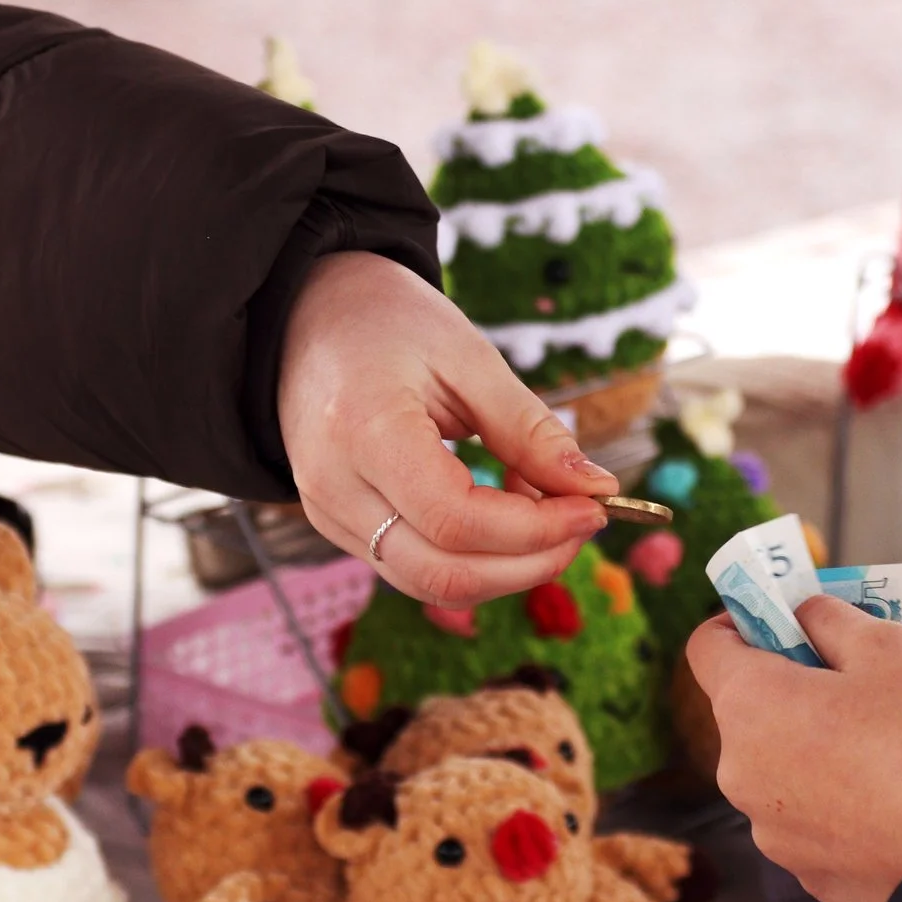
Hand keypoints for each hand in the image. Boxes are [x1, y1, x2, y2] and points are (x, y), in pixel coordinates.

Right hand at [280, 251, 614, 606]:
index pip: (456, 520)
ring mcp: (327, 515)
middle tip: (583, 521)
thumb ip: (530, 429)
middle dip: (529, 562)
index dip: (535, 529)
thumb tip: (594, 488)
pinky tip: (504, 512)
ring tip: (548, 513)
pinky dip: (474, 555)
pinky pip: (414, 566)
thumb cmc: (387, 322)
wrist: (306, 317)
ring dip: (506, 566)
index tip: (593, 505)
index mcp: (363, 431)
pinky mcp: (336, 526)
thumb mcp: (469, 358)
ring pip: (430, 584)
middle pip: (443, 573)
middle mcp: (333, 488)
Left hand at [687, 597, 901, 901]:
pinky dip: (835, 802)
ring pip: (778, 767)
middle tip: (854, 683)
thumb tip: (804, 614)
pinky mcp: (804, 872)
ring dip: (812, 748)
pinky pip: (808, 818)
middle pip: (747, 710)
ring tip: (883, 748)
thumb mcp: (890, 647)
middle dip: (790, 689)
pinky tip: (890, 800)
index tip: (781, 621)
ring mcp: (768, 829)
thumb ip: (830, 619)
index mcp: (749, 705)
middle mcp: (739, 771)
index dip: (741, 623)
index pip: (707, 647)